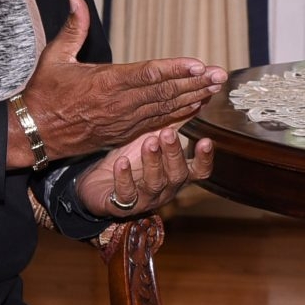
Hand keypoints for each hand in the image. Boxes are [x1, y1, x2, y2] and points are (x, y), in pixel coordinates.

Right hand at [11, 0, 226, 166]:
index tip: (198, 64)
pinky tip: (196, 105)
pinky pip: (158, 123)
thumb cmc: (44, 94)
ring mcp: (124, 121)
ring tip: (215, 88)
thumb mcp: (55, 57)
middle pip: (165, 92)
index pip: (148, 74)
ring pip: (166, 109)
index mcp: (106, 82)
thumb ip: (73, 28)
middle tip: (220, 75)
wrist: (34, 133)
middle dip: (195, 83)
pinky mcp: (125, 133)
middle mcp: (120, 103)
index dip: (176, 69)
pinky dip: (180, 114)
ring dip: (193, 98)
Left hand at [75, 125, 214, 217]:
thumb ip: (175, 123)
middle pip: (177, 175)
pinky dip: (124, 178)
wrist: (98, 183)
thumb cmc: (132, 159)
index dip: (204, 159)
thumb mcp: (153, 139)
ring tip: (148, 142)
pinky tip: (121, 162)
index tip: (206, 141)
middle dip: (173, 153)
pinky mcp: (123, 205)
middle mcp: (166, 188)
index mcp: (177, 173)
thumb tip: (198, 99)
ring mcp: (145, 198)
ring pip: (154, 183)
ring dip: (153, 162)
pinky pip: (126, 194)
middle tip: (168, 133)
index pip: (199, 171)